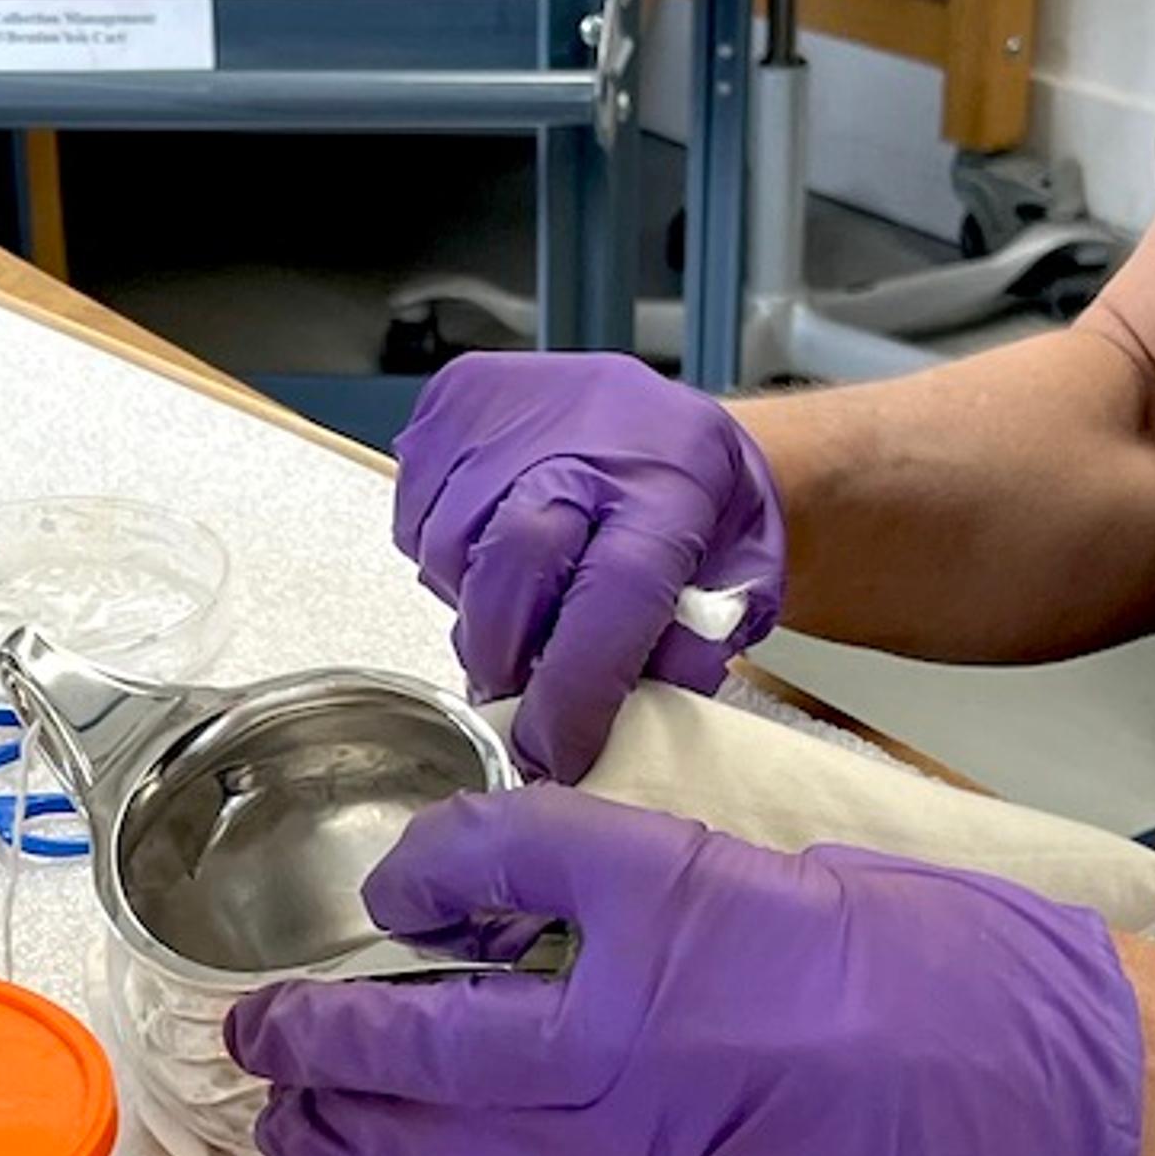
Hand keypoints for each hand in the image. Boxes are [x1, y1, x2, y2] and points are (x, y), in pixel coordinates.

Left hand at [226, 789, 1144, 1155]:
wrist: (1094, 1108)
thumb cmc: (981, 970)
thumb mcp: (814, 874)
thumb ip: (674, 897)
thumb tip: (564, 913)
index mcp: (692, 911)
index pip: (507, 859)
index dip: (430, 867)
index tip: (396, 884)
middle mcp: (656, 1036)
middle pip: (441, 1043)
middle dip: (330, 1051)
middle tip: (254, 1046)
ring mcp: (677, 1153)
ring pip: (476, 1153)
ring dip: (370, 1141)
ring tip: (291, 1132)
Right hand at [394, 352, 788, 781]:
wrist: (668, 420)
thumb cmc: (700, 509)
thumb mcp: (738, 582)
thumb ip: (692, 649)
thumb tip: (622, 715)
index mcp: (671, 481)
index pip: (612, 593)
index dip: (575, 688)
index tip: (556, 752)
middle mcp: (582, 437)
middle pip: (510, 568)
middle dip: (507, 654)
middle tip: (523, 689)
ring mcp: (506, 414)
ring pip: (450, 552)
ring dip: (476, 606)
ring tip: (522, 599)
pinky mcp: (450, 403)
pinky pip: (416, 519)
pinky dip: (447, 557)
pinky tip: (494, 547)